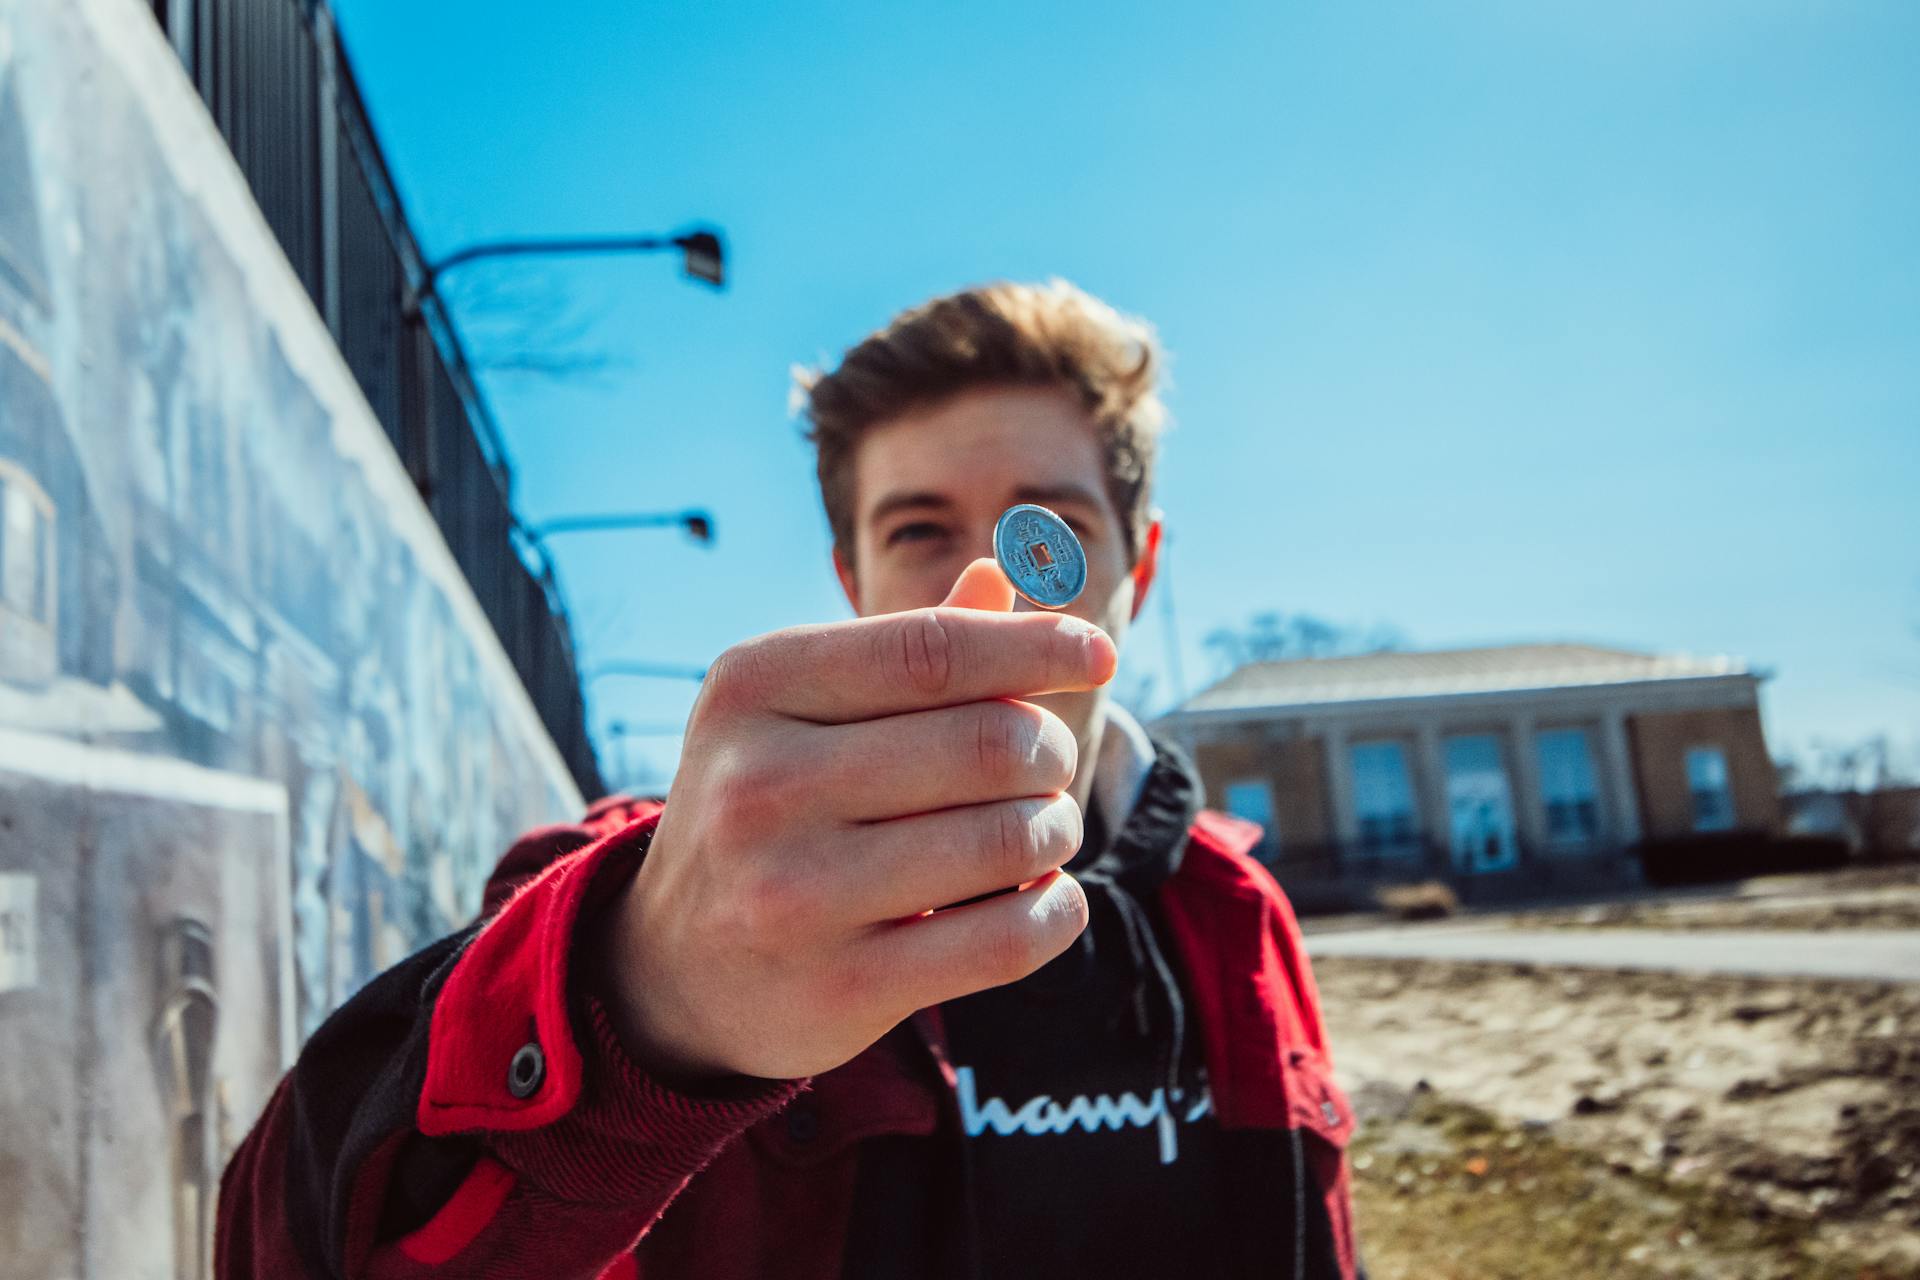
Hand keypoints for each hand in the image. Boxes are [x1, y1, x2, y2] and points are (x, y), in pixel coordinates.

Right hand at [593, 559, 1111, 1081]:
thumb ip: (909, 647)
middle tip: (1050, 767)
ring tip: (1042, 831)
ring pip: (1010, 840)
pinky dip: (1055, 910)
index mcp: (755, 687)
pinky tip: (1044, 896)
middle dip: (1051, 752)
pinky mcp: (840, 988)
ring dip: (1056, 831)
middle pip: (990, 744)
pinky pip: (1008, 938)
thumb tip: (1007, 569)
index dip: (1037, 646)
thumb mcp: (807, 708)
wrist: (677, 966)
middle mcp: (759, 785)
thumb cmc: (772, 804)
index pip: (934, 650)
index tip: (1098, 654)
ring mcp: (794, 894)